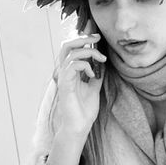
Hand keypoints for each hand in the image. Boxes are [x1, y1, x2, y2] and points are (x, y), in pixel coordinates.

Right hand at [48, 25, 105, 164]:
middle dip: (82, 38)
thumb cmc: (84, 110)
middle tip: (97, 39)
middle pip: (66, 45)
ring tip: (100, 60)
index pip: (72, 49)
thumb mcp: (94, 89)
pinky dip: (84, 65)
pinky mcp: (65, 84)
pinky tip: (92, 74)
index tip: (97, 38)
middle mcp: (64, 72)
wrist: (79, 125)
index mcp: (70, 71)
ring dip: (88, 52)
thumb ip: (96, 76)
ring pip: (70, 52)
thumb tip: (102, 66)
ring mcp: (63, 77)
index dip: (83, 40)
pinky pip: (72, 65)